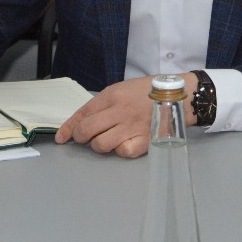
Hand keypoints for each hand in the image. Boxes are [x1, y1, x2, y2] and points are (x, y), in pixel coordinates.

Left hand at [56, 74, 184, 157]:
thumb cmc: (148, 91)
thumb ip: (104, 103)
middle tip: (84, 138)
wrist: (179, 95)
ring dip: (99, 145)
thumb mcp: (123, 89)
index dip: (69, 127)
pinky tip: (124, 143)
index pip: (83, 113)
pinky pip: (122, 152)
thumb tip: (84, 120)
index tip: (62, 138)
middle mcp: (119, 111)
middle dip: (80, 137)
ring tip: (106, 140)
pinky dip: (119, 150)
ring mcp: (132, 127)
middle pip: (87, 130)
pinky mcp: (145, 141)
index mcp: (112, 95)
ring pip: (101, 144)